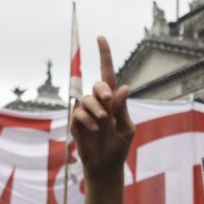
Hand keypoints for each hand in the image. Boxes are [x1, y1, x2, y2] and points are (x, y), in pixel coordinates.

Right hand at [70, 36, 134, 184]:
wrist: (106, 166)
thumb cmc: (119, 147)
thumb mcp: (127, 127)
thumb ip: (123, 108)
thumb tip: (123, 87)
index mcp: (113, 102)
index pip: (107, 74)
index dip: (104, 56)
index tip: (100, 38)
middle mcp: (98, 104)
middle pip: (97, 85)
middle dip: (103, 91)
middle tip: (108, 103)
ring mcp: (86, 113)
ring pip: (87, 100)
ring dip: (97, 110)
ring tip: (104, 123)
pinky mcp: (76, 123)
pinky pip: (79, 114)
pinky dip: (88, 121)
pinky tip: (96, 130)